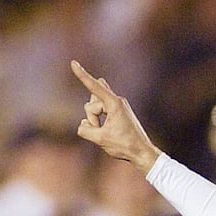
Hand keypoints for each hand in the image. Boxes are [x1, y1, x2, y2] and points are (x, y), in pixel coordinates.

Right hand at [70, 60, 162, 174]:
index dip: (81, 75)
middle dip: (91, 118)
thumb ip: (84, 129)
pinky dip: (98, 119)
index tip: (73, 62)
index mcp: (114, 104)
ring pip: (94, 109)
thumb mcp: (100, 139)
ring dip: (95, 122)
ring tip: (109, 133)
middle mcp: (117, 101)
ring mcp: (118, 105)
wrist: (142, 152)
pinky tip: (102, 115)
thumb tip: (84, 124)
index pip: (93, 86)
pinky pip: (100, 110)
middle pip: (91, 105)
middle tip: (102, 130)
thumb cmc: (124, 145)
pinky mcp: (118, 111)